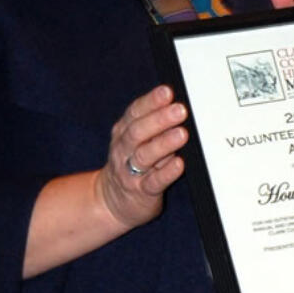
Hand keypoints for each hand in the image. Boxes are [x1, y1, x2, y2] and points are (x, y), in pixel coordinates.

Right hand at [97, 85, 187, 228]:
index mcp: (124, 132)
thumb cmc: (131, 165)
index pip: (135, 112)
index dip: (151, 101)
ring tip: (182, 134)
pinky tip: (179, 164)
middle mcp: (124, 150)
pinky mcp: (141, 192)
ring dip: (164, 143)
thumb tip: (177, 108)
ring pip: (145, 156)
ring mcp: (130, 172)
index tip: (167, 91)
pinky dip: (167, 173)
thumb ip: (154, 126)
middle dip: (159, 119)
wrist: (111, 201)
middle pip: (138, 132)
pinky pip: (154, 182)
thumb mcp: (137, 142)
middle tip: (179, 110)